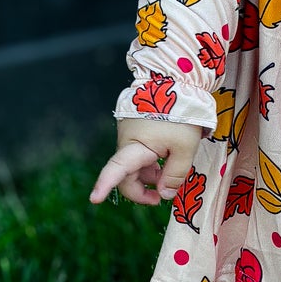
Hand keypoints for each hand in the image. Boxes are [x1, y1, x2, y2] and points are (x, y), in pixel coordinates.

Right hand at [88, 117, 206, 206]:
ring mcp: (129, 137)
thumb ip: (175, 175)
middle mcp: (126, 142)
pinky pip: (139, 156)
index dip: (104, 185)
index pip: (116, 170)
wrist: (175, 82)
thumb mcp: (186, 148)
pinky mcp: (135, 132)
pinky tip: (166, 163)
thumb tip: (165, 195)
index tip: (94, 199)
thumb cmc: (181, 116)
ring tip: (170, 176)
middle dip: (141, 190)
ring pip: (135, 167)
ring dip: (149, 176)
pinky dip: (151, 165)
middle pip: (127, 176)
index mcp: (136, 146)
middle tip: (161, 198)